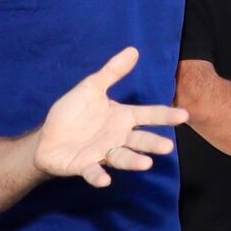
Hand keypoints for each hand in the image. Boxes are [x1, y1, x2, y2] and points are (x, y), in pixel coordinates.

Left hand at [33, 47, 185, 186]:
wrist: (46, 138)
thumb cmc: (72, 114)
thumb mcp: (91, 88)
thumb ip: (112, 72)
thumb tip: (133, 50)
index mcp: (122, 118)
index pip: (148, 115)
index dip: (165, 116)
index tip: (184, 116)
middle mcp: (118, 137)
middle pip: (140, 140)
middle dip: (153, 144)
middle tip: (167, 147)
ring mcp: (103, 153)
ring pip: (123, 158)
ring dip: (134, 161)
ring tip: (146, 164)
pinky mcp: (85, 166)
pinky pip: (94, 172)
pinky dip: (99, 177)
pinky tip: (105, 180)